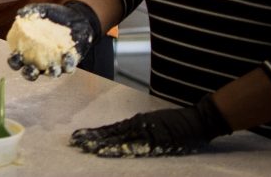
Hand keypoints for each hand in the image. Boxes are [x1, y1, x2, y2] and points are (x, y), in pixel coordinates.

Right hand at [6, 0, 99, 80]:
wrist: (74, 15)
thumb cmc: (52, 14)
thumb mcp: (40, 10)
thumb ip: (29, 12)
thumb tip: (20, 14)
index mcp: (27, 51)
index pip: (16, 60)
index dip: (14, 61)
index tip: (16, 55)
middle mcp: (39, 61)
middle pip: (30, 73)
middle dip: (29, 74)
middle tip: (31, 69)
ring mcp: (54, 63)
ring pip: (50, 73)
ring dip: (51, 72)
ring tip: (53, 67)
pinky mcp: (69, 63)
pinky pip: (68, 67)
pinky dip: (68, 63)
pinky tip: (67, 55)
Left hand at [70, 95, 230, 156]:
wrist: (197, 120)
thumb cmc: (178, 123)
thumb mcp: (156, 124)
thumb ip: (142, 129)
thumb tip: (124, 134)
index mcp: (136, 123)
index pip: (110, 130)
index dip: (94, 134)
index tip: (79, 136)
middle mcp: (137, 126)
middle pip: (109, 134)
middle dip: (91, 138)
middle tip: (73, 141)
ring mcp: (144, 133)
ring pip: (116, 139)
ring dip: (98, 143)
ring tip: (83, 146)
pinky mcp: (152, 140)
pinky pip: (131, 146)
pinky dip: (115, 148)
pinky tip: (103, 151)